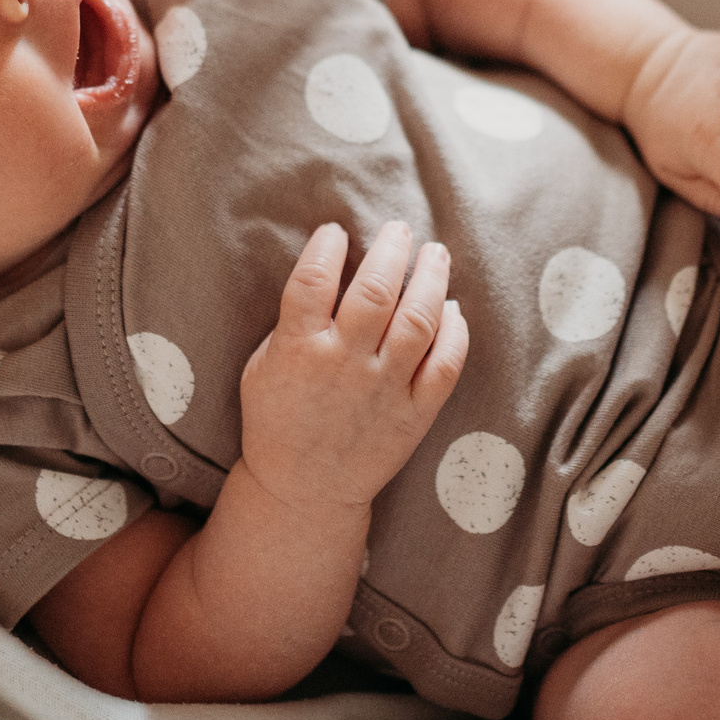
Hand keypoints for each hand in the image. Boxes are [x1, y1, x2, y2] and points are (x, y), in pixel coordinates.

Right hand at [237, 221, 468, 514]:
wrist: (303, 491)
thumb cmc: (278, 420)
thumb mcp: (264, 366)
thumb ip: (293, 321)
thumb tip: (331, 270)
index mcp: (299, 350)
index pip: (313, 280)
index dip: (327, 247)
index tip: (337, 232)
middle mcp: (344, 365)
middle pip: (376, 291)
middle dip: (392, 249)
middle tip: (399, 228)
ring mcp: (384, 390)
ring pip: (419, 319)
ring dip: (432, 278)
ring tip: (435, 253)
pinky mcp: (414, 414)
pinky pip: (445, 365)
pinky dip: (455, 332)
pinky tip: (453, 309)